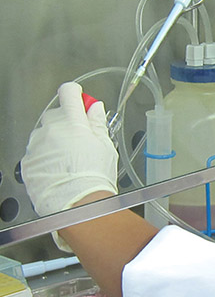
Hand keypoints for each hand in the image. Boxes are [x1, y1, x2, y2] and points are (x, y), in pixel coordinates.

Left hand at [22, 83, 117, 218]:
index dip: (75, 94)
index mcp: (72, 121)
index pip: (68, 92)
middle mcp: (50, 129)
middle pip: (56, 113)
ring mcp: (36, 146)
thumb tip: (95, 108)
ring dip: (54, 138)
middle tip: (81, 137)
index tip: (80, 101)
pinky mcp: (27, 162)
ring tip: (69, 158)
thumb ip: (97, 122)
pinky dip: (45, 155)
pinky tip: (58, 168)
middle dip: (67, 120)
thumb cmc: (94, 176)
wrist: (76, 204)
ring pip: (44, 133)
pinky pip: (36, 151)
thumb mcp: (105, 145)